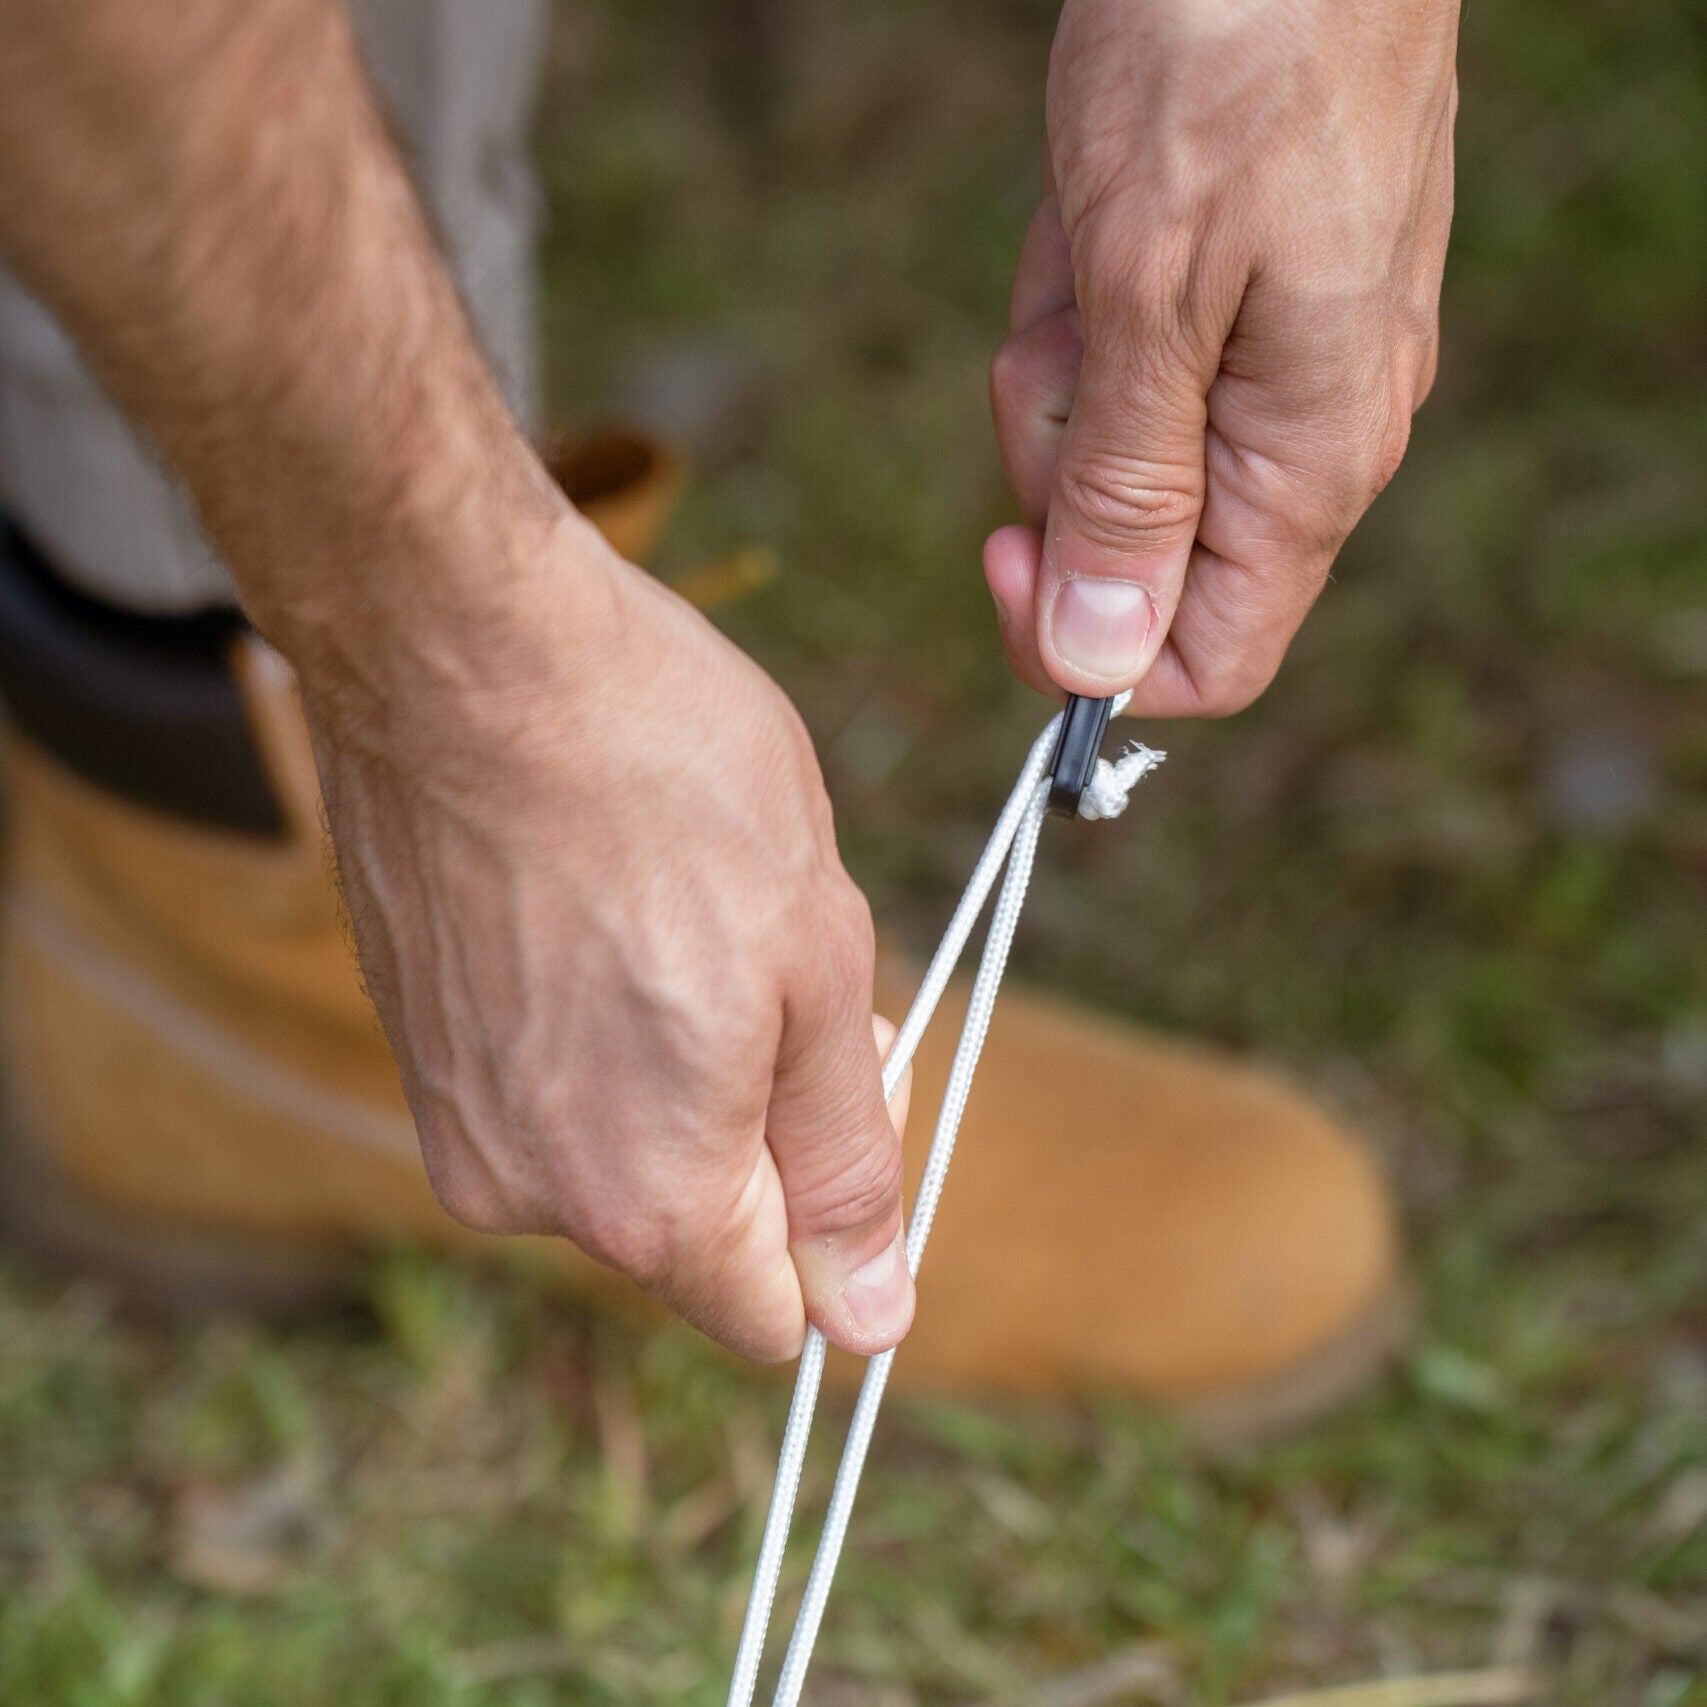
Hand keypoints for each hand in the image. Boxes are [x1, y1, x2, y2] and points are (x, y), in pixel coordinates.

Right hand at [299, 511, 914, 1362]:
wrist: (467, 651)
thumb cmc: (668, 782)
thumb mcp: (818, 967)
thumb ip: (841, 1160)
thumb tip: (868, 1320)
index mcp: (646, 1198)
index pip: (770, 1316)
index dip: (841, 1223)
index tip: (859, 1088)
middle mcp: (527, 1193)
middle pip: (696, 1233)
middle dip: (768, 1130)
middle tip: (798, 977)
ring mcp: (454, 1118)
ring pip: (621, 1154)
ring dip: (687, 1075)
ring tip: (693, 920)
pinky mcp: (417, 1044)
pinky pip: (547, 1092)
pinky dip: (604, 1034)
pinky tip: (618, 913)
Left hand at [986, 0, 1457, 713]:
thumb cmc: (1236, 58)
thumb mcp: (1150, 293)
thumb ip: (1128, 495)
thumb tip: (1097, 664)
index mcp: (1309, 463)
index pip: (1203, 661)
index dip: (1085, 644)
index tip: (1000, 550)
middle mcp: (1308, 436)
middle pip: (1135, 554)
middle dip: (1060, 457)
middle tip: (1072, 328)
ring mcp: (1278, 368)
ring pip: (1114, 451)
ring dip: (1066, 356)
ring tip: (1099, 238)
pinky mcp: (1240, 304)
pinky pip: (1122, 361)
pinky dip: (1082, 298)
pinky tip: (1102, 209)